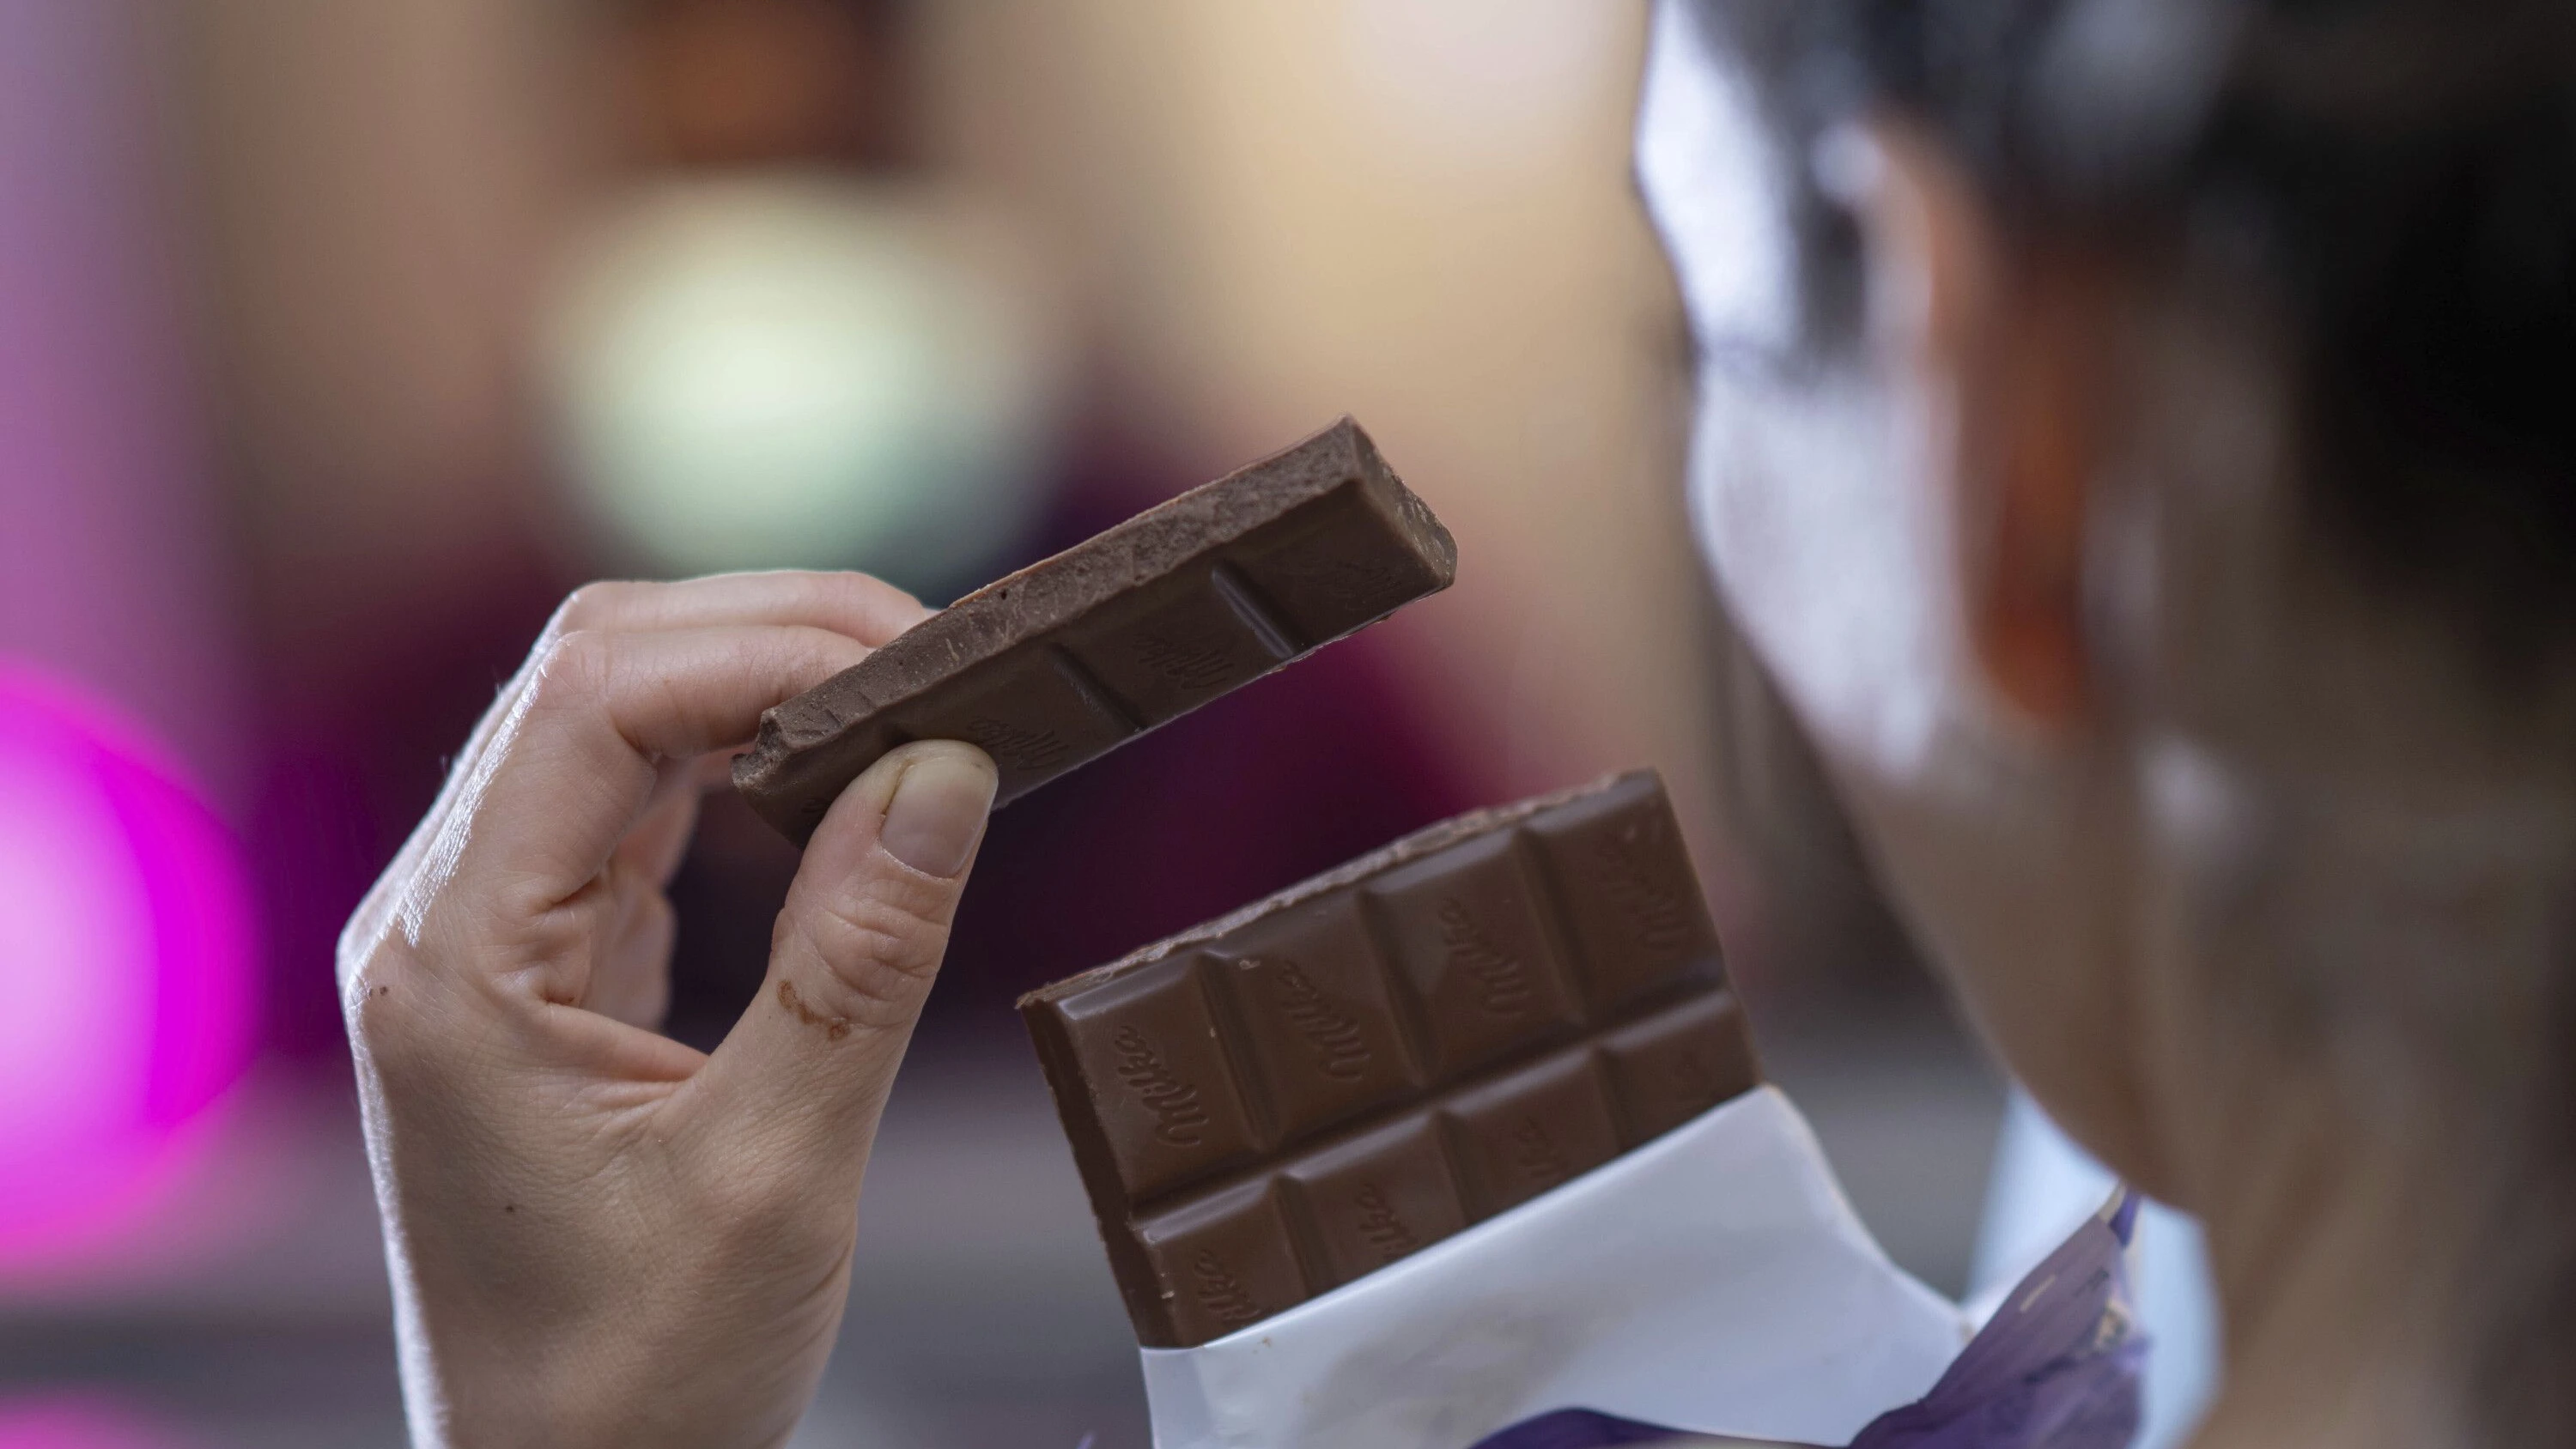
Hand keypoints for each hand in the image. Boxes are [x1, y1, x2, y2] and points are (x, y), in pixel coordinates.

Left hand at [337, 573, 999, 1448]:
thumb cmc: (641, 1377)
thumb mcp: (776, 1175)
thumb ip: (861, 960)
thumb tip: (949, 770)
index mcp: (459, 960)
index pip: (596, 701)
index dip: (770, 644)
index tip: (928, 663)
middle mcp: (446, 920)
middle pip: (595, 674)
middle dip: (775, 633)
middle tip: (943, 662)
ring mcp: (489, 937)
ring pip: (617, 721)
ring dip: (766, 685)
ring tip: (915, 702)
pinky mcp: (545, 964)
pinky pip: (640, 805)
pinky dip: (751, 764)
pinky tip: (845, 780)